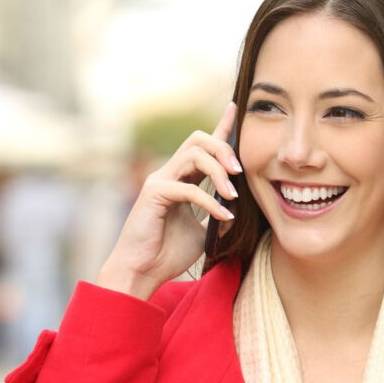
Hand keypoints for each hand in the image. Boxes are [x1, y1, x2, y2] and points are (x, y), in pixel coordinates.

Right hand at [96, 103, 241, 299]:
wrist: (142, 272)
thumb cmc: (168, 253)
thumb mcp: (203, 232)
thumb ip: (217, 214)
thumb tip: (239, 207)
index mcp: (181, 178)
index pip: (203, 146)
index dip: (221, 126)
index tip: (236, 109)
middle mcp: (169, 174)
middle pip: (199, 140)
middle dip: (224, 148)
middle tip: (241, 171)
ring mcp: (159, 181)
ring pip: (193, 154)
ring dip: (219, 170)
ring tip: (233, 194)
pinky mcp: (154, 194)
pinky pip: (188, 188)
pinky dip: (210, 202)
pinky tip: (224, 216)